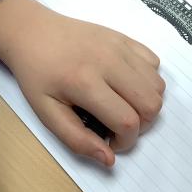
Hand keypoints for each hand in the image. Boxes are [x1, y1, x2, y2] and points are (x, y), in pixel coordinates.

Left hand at [0, 0, 163, 166]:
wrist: (32, 33)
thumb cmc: (36, 75)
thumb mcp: (46, 112)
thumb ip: (76, 139)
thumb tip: (109, 158)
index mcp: (85, 83)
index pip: (128, 121)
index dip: (126, 142)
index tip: (111, 141)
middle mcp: (108, 62)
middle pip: (151, 104)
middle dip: (141, 125)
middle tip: (119, 125)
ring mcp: (119, 46)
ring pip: (158, 85)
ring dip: (147, 103)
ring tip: (124, 105)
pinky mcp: (124, 37)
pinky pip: (154, 63)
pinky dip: (148, 79)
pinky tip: (126, 83)